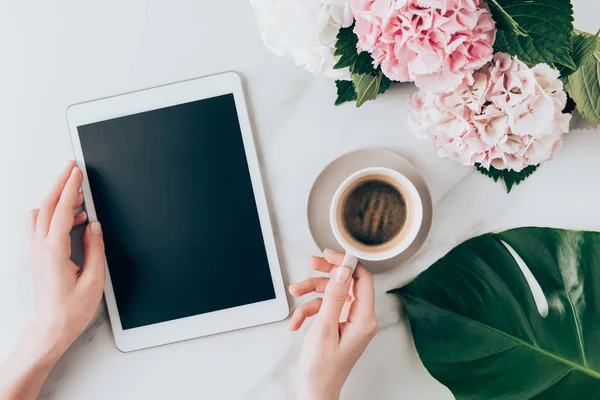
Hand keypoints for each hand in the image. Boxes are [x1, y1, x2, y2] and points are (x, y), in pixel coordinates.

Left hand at [0, 161, 105, 399]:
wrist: (49, 328)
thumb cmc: (69, 310)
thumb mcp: (93, 279)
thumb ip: (94, 249)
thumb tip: (93, 226)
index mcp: (54, 251)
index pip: (61, 210)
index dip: (70, 188)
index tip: (76, 171)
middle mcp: (41, 248)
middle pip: (46, 205)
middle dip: (59, 183)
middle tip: (71, 168)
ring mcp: (37, 251)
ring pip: (41, 214)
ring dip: (57, 198)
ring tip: (77, 193)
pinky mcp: (39, 256)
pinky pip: (42, 226)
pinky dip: (55, 214)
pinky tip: (73, 217)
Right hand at [289, 249, 377, 399]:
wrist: (315, 391)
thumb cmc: (322, 368)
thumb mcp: (325, 328)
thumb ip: (335, 297)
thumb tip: (343, 271)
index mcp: (364, 319)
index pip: (362, 279)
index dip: (346, 263)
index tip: (329, 255)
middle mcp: (361, 318)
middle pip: (346, 283)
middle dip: (326, 273)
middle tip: (311, 263)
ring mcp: (350, 322)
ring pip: (332, 295)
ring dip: (311, 294)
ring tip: (295, 293)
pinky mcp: (339, 325)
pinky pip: (325, 308)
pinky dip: (309, 311)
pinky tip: (297, 321)